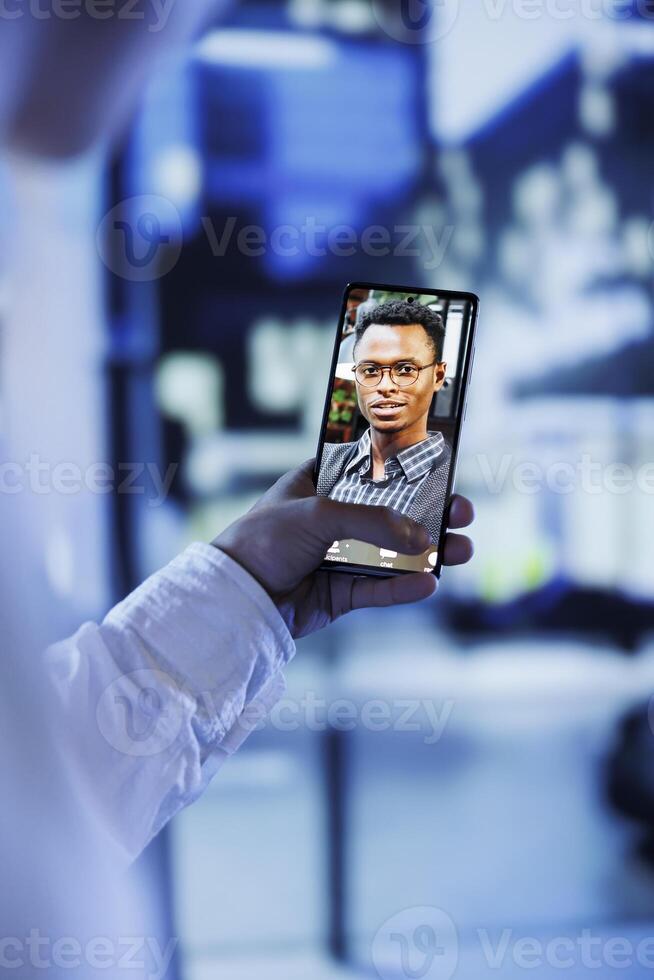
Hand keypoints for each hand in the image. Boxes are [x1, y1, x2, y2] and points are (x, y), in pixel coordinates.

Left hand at [214, 460, 473, 637]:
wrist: (236, 595)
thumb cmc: (264, 538)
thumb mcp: (319, 514)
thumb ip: (372, 521)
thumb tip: (422, 536)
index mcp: (320, 484)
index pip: (370, 470)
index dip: (405, 470)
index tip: (441, 469)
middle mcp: (332, 518)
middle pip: (391, 514)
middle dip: (430, 514)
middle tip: (462, 512)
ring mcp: (337, 556)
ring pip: (393, 553)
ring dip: (428, 552)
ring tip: (462, 550)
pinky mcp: (340, 592)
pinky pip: (379, 588)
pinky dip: (404, 586)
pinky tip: (429, 583)